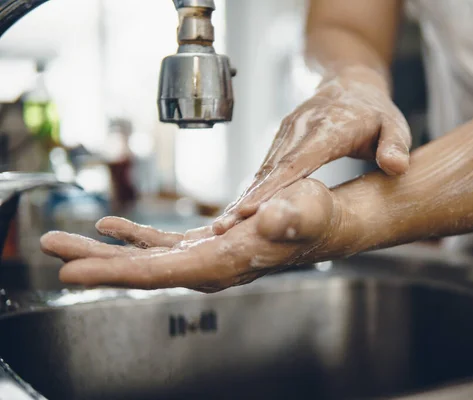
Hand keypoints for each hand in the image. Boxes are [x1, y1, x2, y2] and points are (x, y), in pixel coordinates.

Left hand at [40, 179, 350, 291]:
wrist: (323, 222)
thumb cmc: (317, 215)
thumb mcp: (308, 208)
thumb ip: (291, 215)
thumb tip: (271, 218)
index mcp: (227, 261)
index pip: (161, 273)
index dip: (114, 273)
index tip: (72, 274)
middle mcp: (210, 266)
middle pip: (143, 271)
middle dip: (95, 265)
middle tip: (52, 251)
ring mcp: (205, 258)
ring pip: (146, 260)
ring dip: (105, 253)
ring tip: (67, 243)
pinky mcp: (205, 247)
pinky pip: (162, 246)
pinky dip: (134, 238)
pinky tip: (112, 228)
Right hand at [212, 65, 410, 234]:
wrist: (350, 83)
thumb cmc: (375, 111)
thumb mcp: (395, 125)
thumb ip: (396, 145)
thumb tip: (396, 166)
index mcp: (330, 128)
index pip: (297, 162)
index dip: (273, 187)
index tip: (250, 209)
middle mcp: (301, 129)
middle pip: (271, 169)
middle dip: (248, 199)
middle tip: (225, 228)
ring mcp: (287, 132)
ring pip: (263, 169)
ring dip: (244, 197)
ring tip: (224, 226)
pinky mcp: (281, 138)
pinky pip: (265, 166)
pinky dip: (251, 188)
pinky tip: (239, 211)